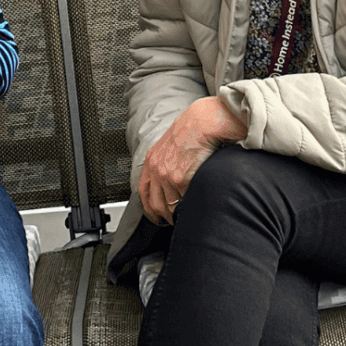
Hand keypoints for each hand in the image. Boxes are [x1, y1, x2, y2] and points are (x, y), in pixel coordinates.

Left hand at [138, 95, 247, 225]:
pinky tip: (194, 207)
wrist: (202, 123)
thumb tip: (170, 179)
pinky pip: (183, 201)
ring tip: (186, 216)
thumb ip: (166, 161)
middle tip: (172, 222)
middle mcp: (156, 169)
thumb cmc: (192, 131)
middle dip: (163, 217)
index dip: (150, 207)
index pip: (143, 192)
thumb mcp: (170, 145)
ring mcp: (167, 176)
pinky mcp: (180, 180)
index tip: (157, 215)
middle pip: (155, 204)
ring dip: (177, 215)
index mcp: (152, 161)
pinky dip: (188, 206)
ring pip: (169, 207)